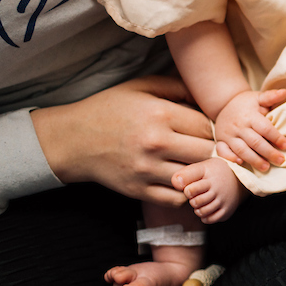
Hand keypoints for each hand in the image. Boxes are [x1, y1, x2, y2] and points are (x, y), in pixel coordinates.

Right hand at [31, 75, 213, 206]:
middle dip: (211, 150)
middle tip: (207, 148)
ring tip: (196, 164)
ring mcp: (146, 170)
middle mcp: (155, 143)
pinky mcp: (137, 190)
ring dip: (200, 172)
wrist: (72, 139)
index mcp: (160, 114)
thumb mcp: (142, 87)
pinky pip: (176, 199)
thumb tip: (208, 99)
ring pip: (195, 177)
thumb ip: (178, 88)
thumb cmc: (110, 109)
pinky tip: (182, 180)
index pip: (208, 127)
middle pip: (206, 152)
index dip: (213, 128)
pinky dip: (185, 192)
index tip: (208, 130)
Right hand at [212, 89, 285, 171]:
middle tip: (281, 160)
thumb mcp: (258, 97)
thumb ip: (271, 97)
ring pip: (241, 149)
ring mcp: (228, 134)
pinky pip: (222, 151)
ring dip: (254, 160)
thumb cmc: (246, 103)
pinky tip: (240, 163)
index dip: (276, 137)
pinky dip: (230, 158)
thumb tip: (284, 93)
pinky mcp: (220, 140)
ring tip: (266, 167)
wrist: (224, 103)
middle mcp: (238, 126)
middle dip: (268, 152)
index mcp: (249, 116)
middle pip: (255, 142)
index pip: (264, 128)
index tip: (285, 145)